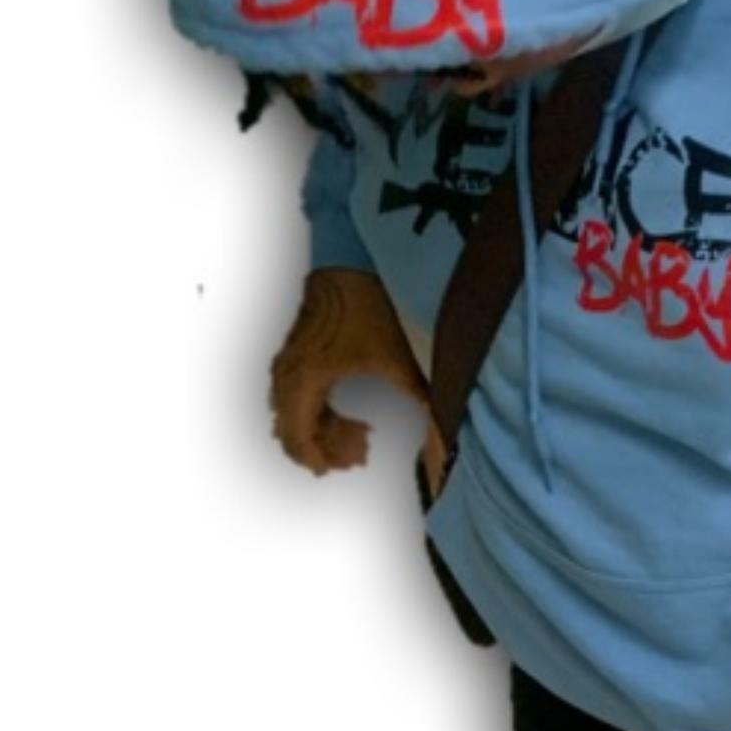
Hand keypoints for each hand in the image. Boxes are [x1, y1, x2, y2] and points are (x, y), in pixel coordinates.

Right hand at [269, 267, 430, 476]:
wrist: (350, 262)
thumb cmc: (367, 305)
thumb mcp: (397, 357)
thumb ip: (418, 394)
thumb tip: (442, 424)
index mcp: (306, 379)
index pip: (297, 437)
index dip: (318, 459)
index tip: (343, 468)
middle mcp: (289, 375)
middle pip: (291, 433)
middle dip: (324, 449)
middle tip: (361, 454)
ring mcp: (288, 366)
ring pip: (293, 419)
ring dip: (323, 434)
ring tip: (361, 436)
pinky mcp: (295, 358)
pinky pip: (296, 401)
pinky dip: (318, 416)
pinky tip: (349, 420)